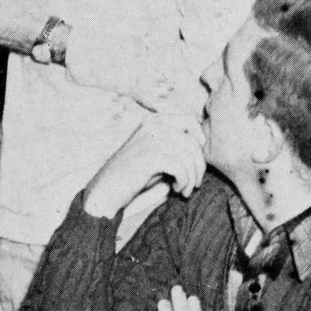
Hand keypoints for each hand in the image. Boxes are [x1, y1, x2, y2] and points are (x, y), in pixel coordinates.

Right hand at [83, 114, 205, 218]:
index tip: (197, 159)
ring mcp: (151, 139)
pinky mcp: (151, 156)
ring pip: (189, 157)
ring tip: (184, 189)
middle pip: (193, 142)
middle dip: (199, 166)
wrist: (107, 188)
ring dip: (192, 178)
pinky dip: (184, 182)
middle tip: (194, 184)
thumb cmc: (135, 173)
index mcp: (154, 120)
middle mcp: (153, 125)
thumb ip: (174, 144)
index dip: (200, 138)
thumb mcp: (155, 152)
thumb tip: (202, 145)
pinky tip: (177, 189)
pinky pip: (181, 168)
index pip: (189, 120)